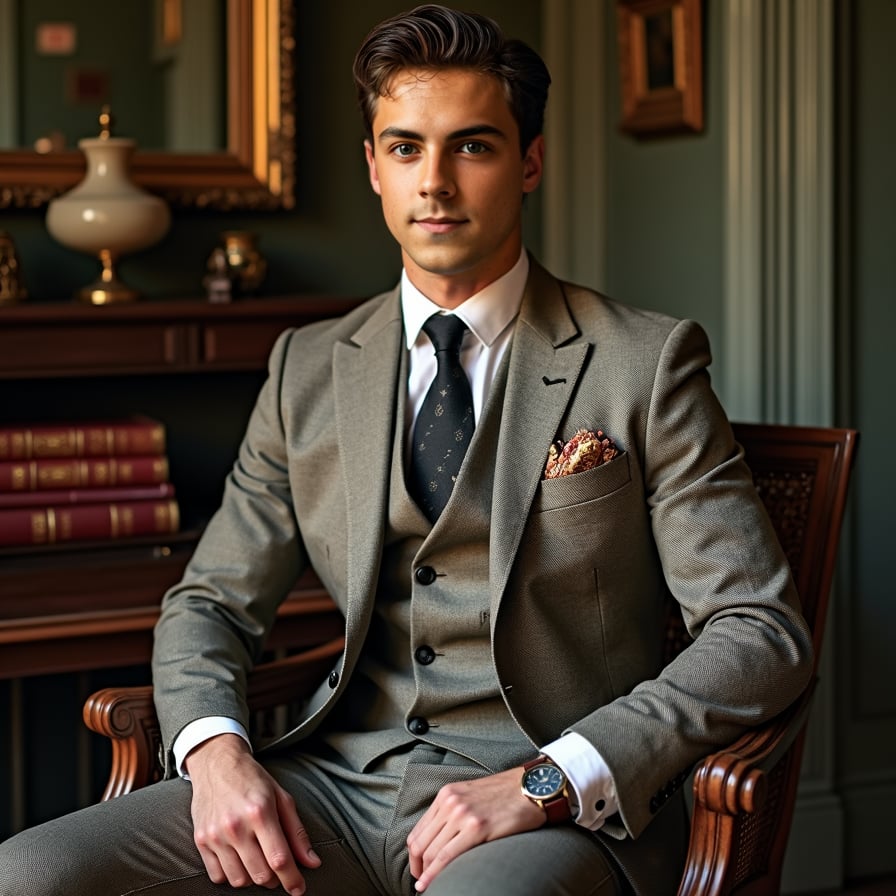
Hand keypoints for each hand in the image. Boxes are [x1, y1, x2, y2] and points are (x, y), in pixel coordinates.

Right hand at [184, 734, 320, 893]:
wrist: (217, 764)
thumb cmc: (253, 780)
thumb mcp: (281, 798)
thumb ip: (297, 832)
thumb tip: (312, 862)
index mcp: (260, 812)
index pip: (279, 859)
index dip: (292, 879)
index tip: (299, 888)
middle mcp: (236, 826)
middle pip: (260, 875)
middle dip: (276, 879)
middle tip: (280, 869)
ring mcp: (215, 835)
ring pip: (239, 881)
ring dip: (254, 879)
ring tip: (260, 862)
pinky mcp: (201, 841)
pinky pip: (218, 876)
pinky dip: (232, 875)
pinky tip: (240, 859)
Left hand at [406, 766, 545, 891]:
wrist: (532, 787)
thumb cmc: (506, 794)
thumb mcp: (471, 796)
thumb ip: (454, 813)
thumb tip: (440, 841)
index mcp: (447, 795)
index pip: (418, 830)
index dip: (414, 855)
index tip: (418, 869)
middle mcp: (450, 802)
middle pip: (421, 843)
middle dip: (418, 867)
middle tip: (422, 882)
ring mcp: (462, 814)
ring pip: (432, 852)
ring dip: (426, 874)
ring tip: (427, 886)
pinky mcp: (477, 827)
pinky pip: (448, 856)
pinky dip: (436, 873)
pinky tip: (432, 884)